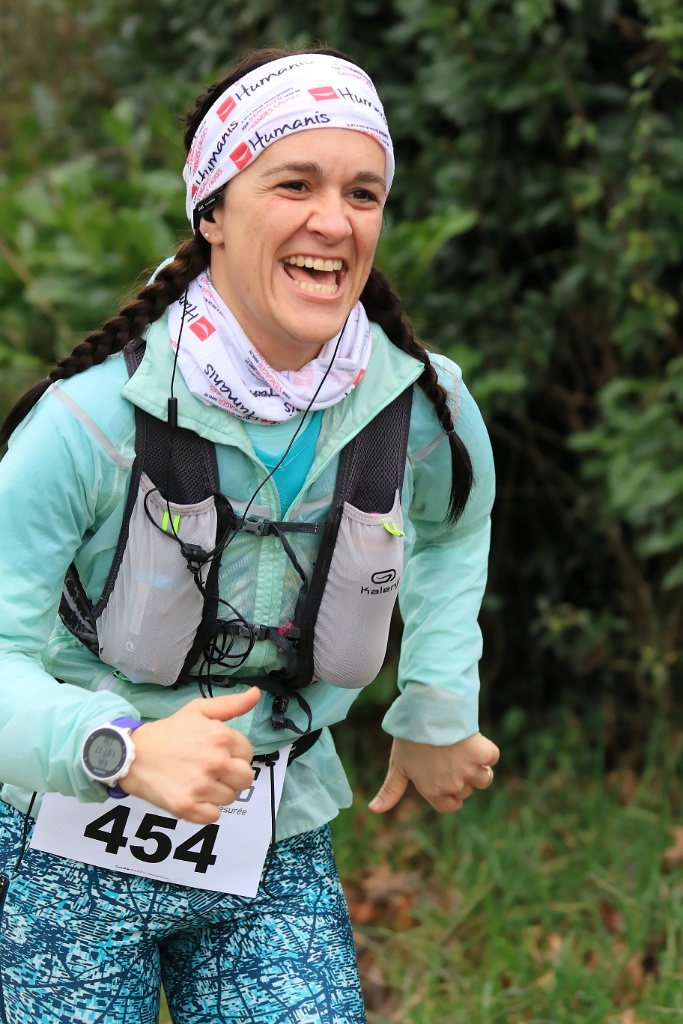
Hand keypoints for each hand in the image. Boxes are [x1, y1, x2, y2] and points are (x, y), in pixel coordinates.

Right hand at [119, 687, 259, 823]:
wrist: (134, 754)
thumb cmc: (169, 732)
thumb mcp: (198, 710)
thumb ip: (231, 704)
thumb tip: (255, 694)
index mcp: (221, 737)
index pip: (248, 754)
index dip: (235, 754)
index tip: (220, 753)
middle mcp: (215, 762)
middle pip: (245, 779)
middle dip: (232, 775)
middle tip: (212, 770)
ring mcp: (202, 786)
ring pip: (230, 798)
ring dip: (218, 792)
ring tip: (199, 780)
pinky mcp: (188, 807)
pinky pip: (214, 816)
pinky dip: (205, 809)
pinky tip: (193, 795)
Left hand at [368, 732, 499, 814]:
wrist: (427, 711)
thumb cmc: (409, 736)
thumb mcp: (398, 764)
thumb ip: (391, 790)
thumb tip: (374, 810)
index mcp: (432, 790)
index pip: (450, 806)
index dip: (450, 795)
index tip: (447, 779)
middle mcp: (453, 785)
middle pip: (467, 790)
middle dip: (462, 777)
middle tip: (449, 756)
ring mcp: (470, 770)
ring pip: (484, 779)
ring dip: (478, 768)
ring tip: (465, 751)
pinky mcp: (483, 753)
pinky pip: (491, 758)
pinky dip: (486, 751)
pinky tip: (474, 740)